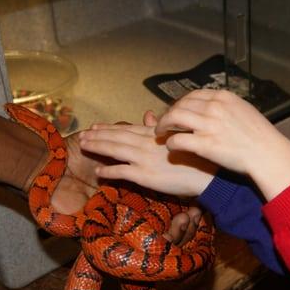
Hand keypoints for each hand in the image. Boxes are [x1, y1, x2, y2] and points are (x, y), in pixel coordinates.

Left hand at [51, 128, 200, 245]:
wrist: (207, 174)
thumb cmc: (196, 155)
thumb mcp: (177, 136)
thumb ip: (159, 127)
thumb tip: (148, 114)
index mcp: (154, 135)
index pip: (126, 129)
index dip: (109, 128)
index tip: (94, 126)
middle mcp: (146, 144)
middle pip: (116, 137)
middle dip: (97, 135)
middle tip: (82, 135)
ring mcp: (143, 159)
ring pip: (114, 150)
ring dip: (97, 147)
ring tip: (84, 146)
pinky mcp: (144, 175)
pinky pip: (121, 172)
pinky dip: (108, 172)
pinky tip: (98, 172)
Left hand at [157, 89, 289, 199]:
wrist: (268, 153)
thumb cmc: (261, 136)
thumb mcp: (245, 111)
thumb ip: (227, 107)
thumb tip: (216, 106)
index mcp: (223, 97)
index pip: (193, 95)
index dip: (181, 103)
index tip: (177, 110)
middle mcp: (214, 107)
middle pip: (181, 104)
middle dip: (169, 113)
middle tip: (164, 122)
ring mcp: (208, 125)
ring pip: (174, 117)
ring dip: (163, 124)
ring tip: (160, 132)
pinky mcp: (204, 144)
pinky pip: (178, 140)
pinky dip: (170, 142)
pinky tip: (170, 146)